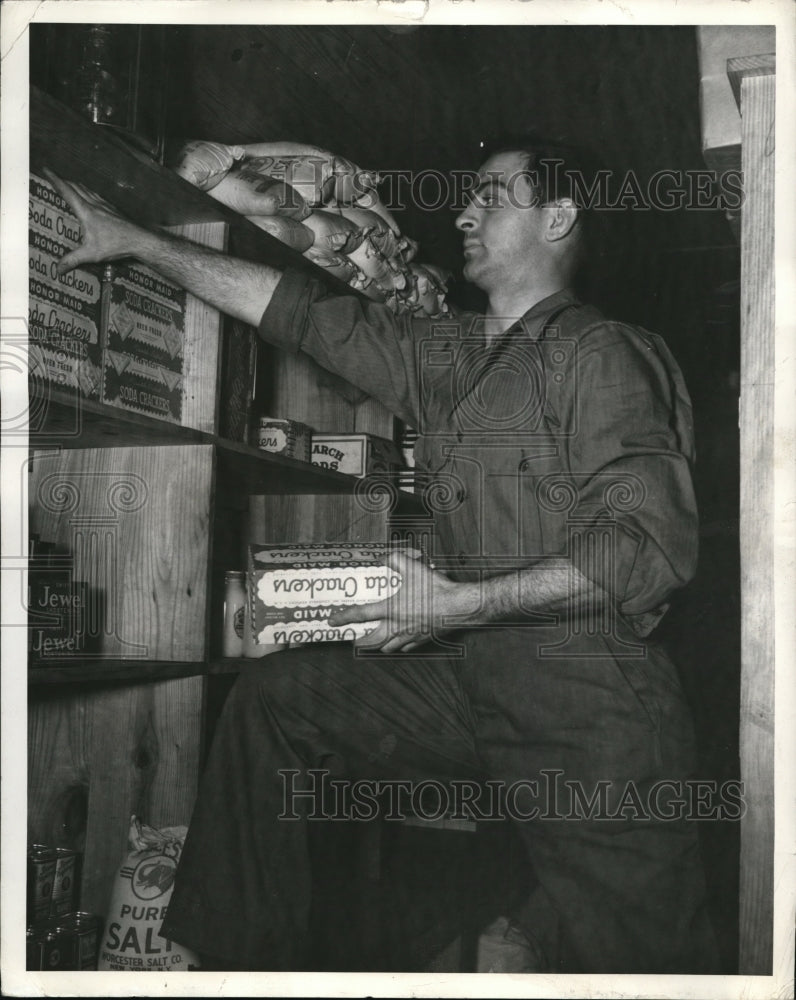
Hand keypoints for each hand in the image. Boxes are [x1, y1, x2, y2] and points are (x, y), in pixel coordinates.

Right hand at [41, 168, 139, 272]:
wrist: (139, 239)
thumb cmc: (116, 244)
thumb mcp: (92, 254)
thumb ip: (73, 259)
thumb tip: (59, 269)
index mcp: (86, 211)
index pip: (66, 191)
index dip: (54, 179)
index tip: (46, 170)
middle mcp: (94, 204)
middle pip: (75, 186)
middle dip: (62, 180)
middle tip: (53, 175)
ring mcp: (105, 205)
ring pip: (86, 189)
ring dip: (75, 184)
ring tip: (68, 182)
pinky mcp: (113, 209)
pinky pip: (96, 195)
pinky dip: (88, 191)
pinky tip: (90, 195)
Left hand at [329, 550, 476, 653]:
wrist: (459, 606)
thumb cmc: (436, 589)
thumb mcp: (413, 567)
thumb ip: (394, 560)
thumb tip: (381, 557)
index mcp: (390, 609)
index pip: (360, 615)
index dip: (343, 618)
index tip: (332, 621)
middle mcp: (397, 626)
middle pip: (371, 642)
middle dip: (360, 642)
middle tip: (354, 639)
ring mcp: (409, 636)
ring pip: (389, 648)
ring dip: (380, 645)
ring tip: (376, 640)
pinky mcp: (422, 640)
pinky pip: (406, 647)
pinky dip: (400, 645)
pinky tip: (401, 639)